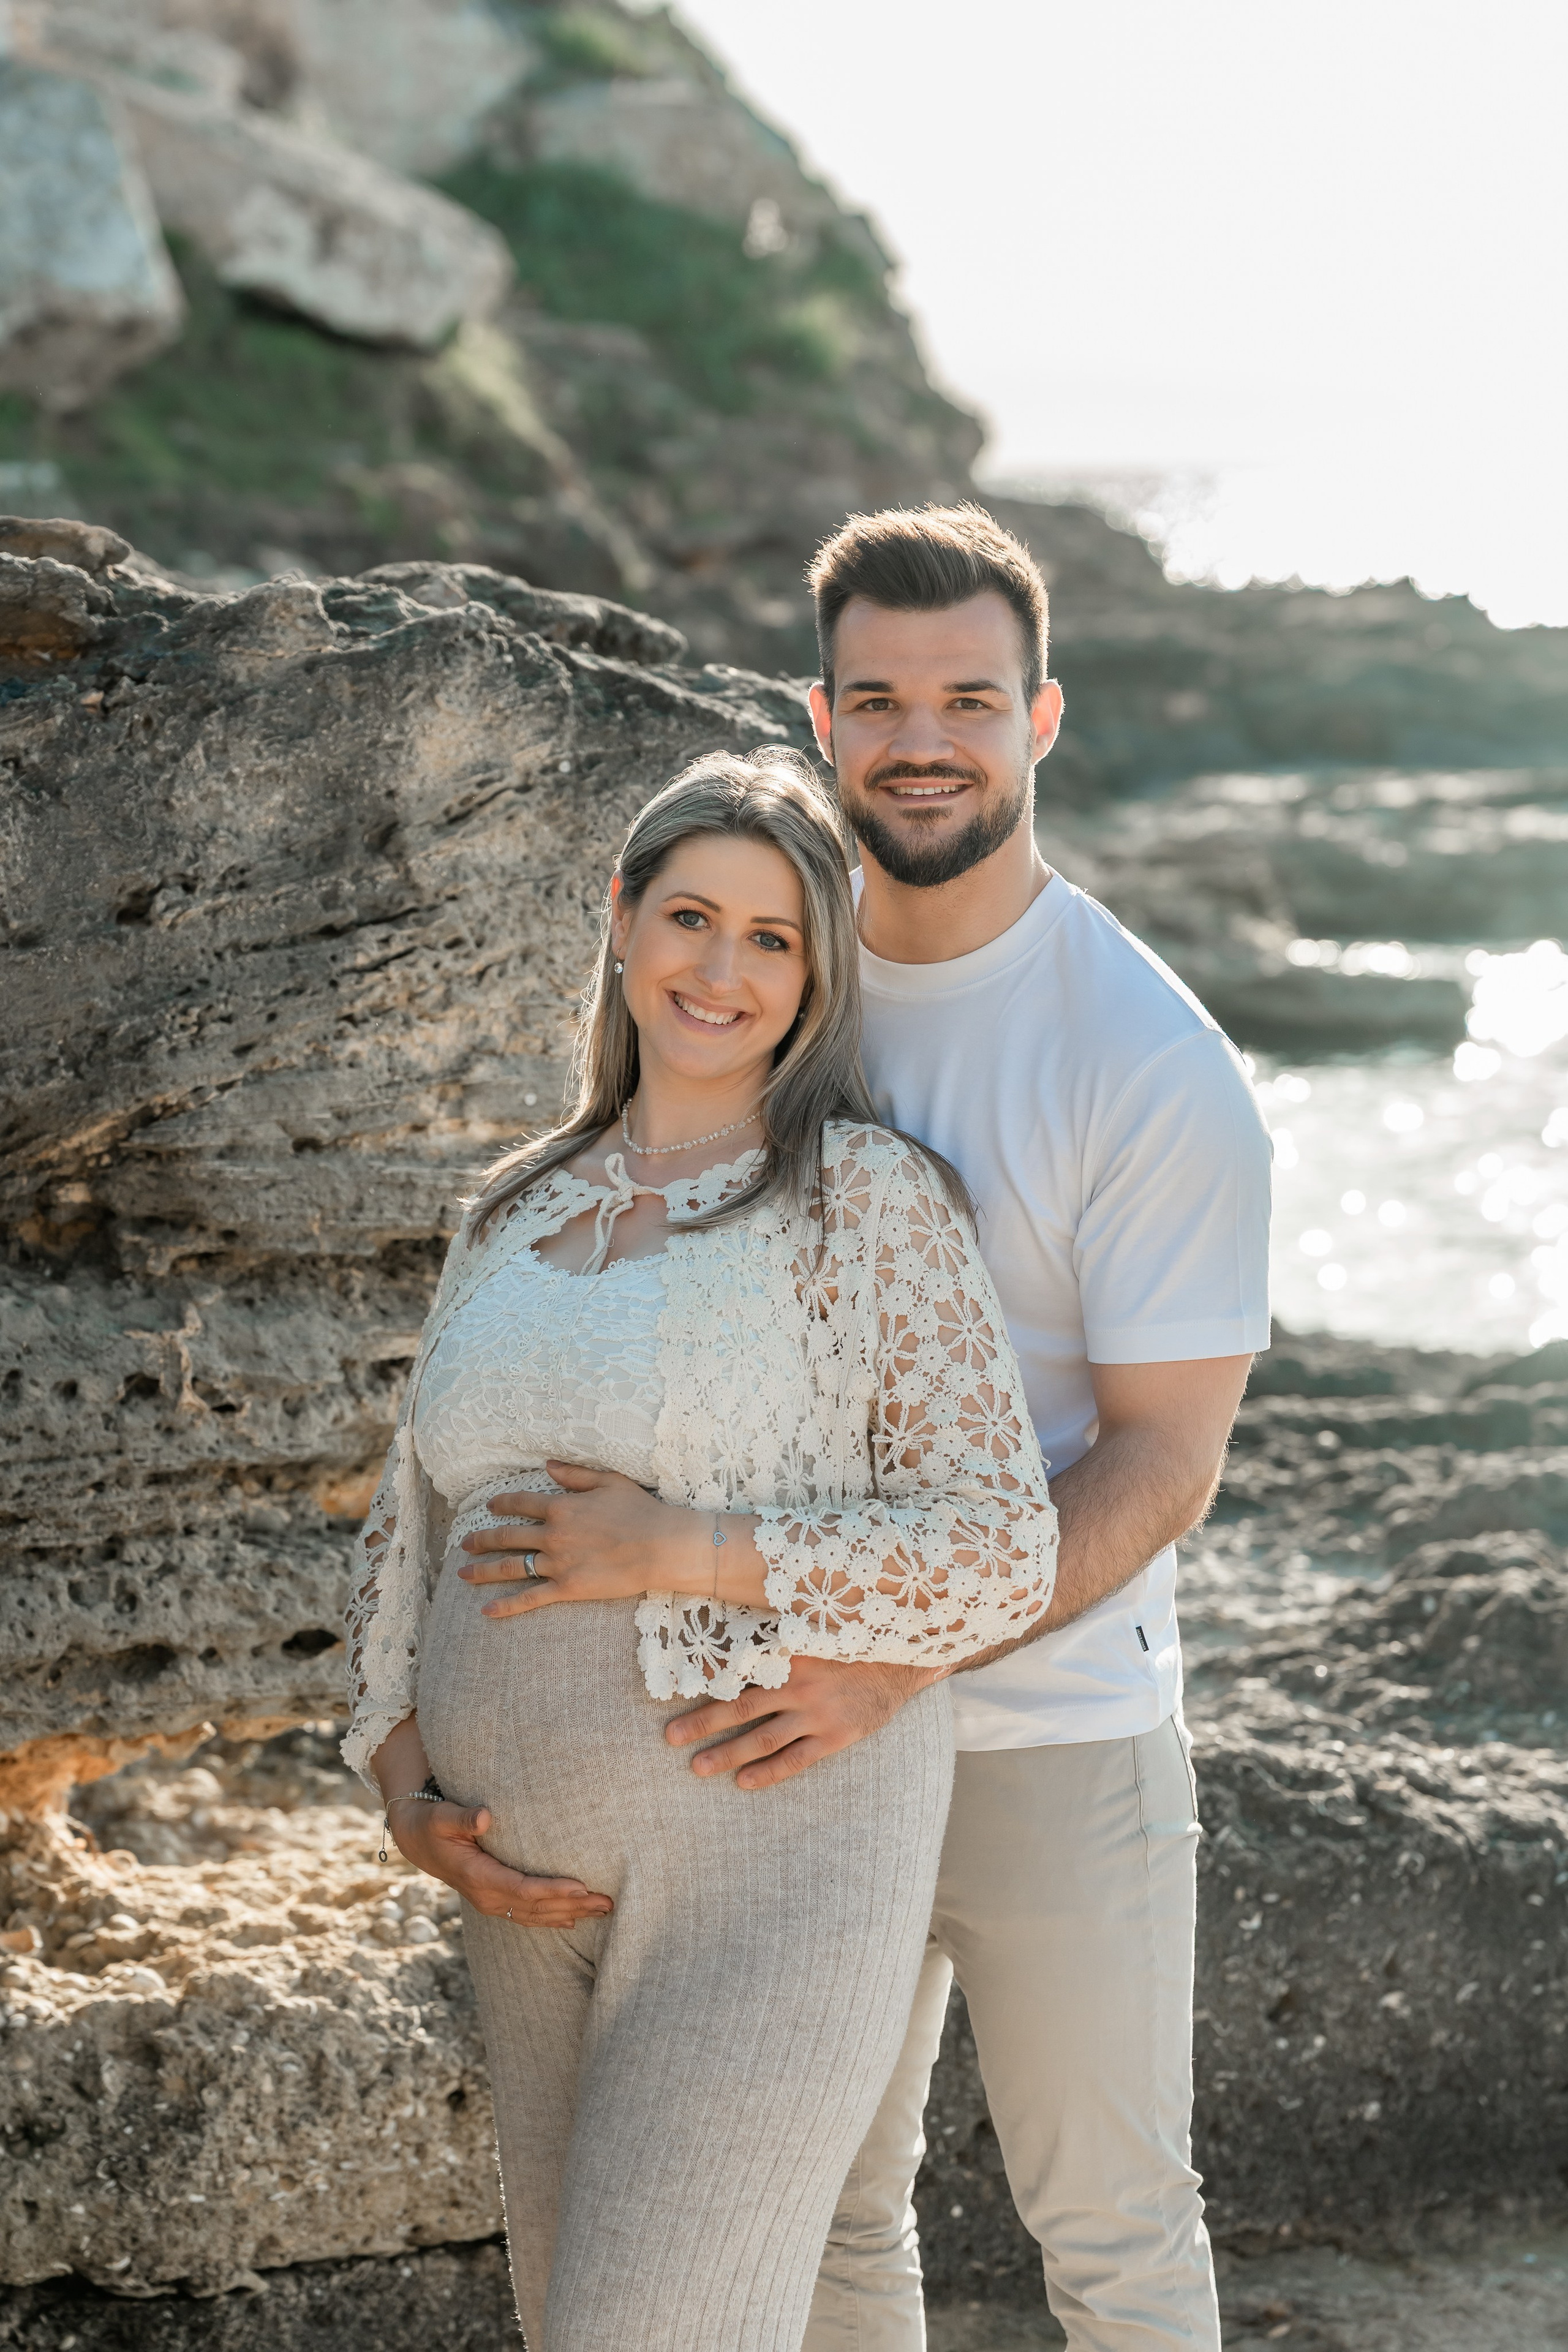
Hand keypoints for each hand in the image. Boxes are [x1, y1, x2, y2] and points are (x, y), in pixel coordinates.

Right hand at [389, 1796, 612, 1928]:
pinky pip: (526, 1915)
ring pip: (535, 1915)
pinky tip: (573, 1920)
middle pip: (536, 1907)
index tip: (582, 1886)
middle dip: (573, 1906)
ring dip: (569, 1913)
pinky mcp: (494, 1900)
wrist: (418, 1842)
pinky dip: (551, 1918)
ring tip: (603, 1910)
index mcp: (478, 1876)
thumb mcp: (442, 1816)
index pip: (522, 1890)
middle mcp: (487, 1896)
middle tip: (607, 1901)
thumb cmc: (432, 1823)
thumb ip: (463, 1817)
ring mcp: (490, 1902)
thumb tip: (487, 1817)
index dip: (552, 1890)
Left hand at [459, 1462, 687, 1617]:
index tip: (490, 1507)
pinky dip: (506, 1606)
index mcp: (561, 1507)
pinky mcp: (567, 1588)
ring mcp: (557, 1563)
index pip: (521, 1503)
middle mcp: (552, 1535)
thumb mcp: (609, 1481)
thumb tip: (547, 1465)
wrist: (660, 1545)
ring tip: (463, 1573)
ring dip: (483, 1570)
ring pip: (510, 1567)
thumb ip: (575, 1474)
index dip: (502, 1504)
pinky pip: (530, 1598)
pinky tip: (487, 1610)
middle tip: (465, 1543)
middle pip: (507, 1536)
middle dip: (482, 1539)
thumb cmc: (641, 1510)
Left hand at [666, 1655, 938, 1789]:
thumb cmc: (853, 1643)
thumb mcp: (817, 1628)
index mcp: (790, 1653)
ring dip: (728, 1754)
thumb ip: (780, 1632)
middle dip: (703, 1722)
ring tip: (697, 1766)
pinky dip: (769, 1772)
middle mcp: (800, 1684)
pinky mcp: (835, 1736)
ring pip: (764, 1738)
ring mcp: (818, 1713)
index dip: (707, 1678)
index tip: (672, 1688)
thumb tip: (738, 1628)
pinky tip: (744, 1782)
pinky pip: (796, 1759)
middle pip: (742, 1707)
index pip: (740, 1667)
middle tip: (670, 1737)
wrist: (905, 1661)